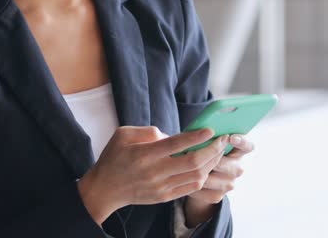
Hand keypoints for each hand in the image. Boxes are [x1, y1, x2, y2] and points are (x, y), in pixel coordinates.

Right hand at [77, 126, 229, 223]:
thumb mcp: (122, 135)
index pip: (176, 144)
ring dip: (211, 163)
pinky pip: (191, 188)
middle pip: (192, 162)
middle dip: (212, 149)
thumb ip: (147, 131)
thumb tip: (170, 134)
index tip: (210, 130)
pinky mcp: (165, 197)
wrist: (105, 189)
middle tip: (222, 139)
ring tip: (218, 151)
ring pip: (196, 176)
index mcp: (144, 154)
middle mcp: (155, 172)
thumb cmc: (114, 158)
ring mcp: (161, 187)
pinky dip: (203, 176)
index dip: (196, 136)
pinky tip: (208, 166)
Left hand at [183, 134, 254, 224]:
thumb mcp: (211, 141)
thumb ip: (211, 136)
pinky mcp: (217, 196)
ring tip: (182, 163)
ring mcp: (229, 184)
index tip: (231, 138)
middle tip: (189, 150)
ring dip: (194, 170)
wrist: (204, 177)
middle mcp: (238, 168)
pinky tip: (183, 176)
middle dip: (204, 158)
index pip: (247, 146)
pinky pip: (200, 189)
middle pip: (222, 163)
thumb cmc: (206, 151)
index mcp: (240, 151)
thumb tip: (203, 129)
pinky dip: (189, 182)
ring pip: (208, 177)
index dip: (241, 142)